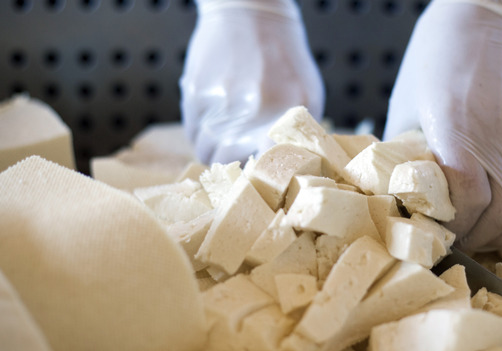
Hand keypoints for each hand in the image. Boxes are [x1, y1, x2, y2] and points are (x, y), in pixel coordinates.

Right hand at [180, 0, 323, 163]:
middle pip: (233, 166)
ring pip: (207, 153)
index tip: (264, 181)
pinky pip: (193, 134)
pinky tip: (217, 116)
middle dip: (236, 166)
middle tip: (244, 159)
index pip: (272, 165)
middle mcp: (249, 112)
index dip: (264, 179)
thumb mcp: (308, 95)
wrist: (250, 13)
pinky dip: (203, 134)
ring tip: (231, 133)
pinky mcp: (195, 95)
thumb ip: (301, 136)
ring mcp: (219, 104)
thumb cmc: (284, 59)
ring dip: (217, 152)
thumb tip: (287, 171)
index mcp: (284, 115)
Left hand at [385, 1, 501, 252]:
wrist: (481, 22)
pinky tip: (499, 223)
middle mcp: (494, 142)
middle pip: (497, 213)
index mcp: (457, 131)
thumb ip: (402, 154)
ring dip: (498, 235)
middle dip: (471, 238)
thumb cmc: (433, 62)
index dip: (451, 225)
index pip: (466, 196)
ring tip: (471, 239)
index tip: (429, 235)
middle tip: (445, 245)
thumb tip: (391, 196)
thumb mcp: (404, 108)